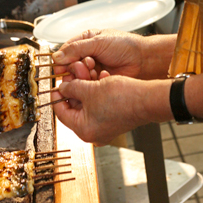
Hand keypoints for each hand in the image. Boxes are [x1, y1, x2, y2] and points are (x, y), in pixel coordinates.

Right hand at [52, 29, 175, 79]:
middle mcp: (88, 54)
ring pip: (78, 76)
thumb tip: (57, 57)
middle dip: (74, 68)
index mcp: (86, 41)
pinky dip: (91, 83)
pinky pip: (87, 85)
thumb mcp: (98, 43)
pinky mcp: (98, 81)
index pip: (66, 51)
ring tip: (93, 72)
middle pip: (70, 65)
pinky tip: (99, 78)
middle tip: (82, 68)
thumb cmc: (124, 45)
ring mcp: (93, 68)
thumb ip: (77, 49)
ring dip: (83, 76)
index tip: (59, 67)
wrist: (143, 60)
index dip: (61, 59)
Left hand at [52, 75, 171, 144]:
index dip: (57, 96)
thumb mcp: (90, 89)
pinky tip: (102, 78)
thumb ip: (72, 88)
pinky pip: (99, 104)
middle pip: (76, 107)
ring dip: (87, 86)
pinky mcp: (114, 119)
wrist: (146, 99)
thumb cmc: (122, 98)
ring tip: (88, 71)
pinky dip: (98, 91)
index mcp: (84, 129)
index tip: (56, 85)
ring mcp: (104, 126)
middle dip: (75, 87)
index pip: (61, 113)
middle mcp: (93, 132)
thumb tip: (63, 87)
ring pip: (88, 103)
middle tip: (73, 73)